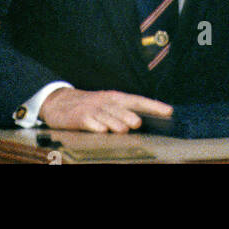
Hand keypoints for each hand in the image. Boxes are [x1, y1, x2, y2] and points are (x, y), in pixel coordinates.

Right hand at [38, 87, 172, 132]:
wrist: (59, 103)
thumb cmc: (89, 106)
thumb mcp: (107, 105)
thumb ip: (124, 112)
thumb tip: (146, 121)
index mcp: (114, 97)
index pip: (137, 100)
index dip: (153, 105)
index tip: (169, 111)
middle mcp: (105, 102)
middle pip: (120, 108)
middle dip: (129, 115)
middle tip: (138, 123)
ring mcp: (91, 109)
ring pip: (105, 116)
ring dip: (115, 123)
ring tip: (124, 130)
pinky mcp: (78, 118)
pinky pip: (88, 122)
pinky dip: (95, 126)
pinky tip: (101, 131)